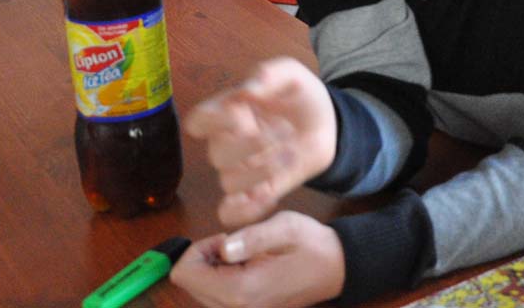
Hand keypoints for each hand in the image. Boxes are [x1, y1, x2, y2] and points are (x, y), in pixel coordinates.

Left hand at [170, 211, 345, 307]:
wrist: (337, 269)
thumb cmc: (312, 245)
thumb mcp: (286, 228)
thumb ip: (251, 237)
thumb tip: (222, 248)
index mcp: (241, 289)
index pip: (186, 273)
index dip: (199, 249)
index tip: (228, 239)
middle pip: (189, 283)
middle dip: (205, 258)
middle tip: (237, 245)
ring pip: (199, 290)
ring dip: (213, 268)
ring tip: (244, 254)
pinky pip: (214, 295)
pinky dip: (221, 277)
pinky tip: (247, 266)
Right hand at [185, 57, 336, 227]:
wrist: (327, 125)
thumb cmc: (301, 96)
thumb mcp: (292, 74)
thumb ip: (270, 74)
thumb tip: (247, 90)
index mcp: (227, 112)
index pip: (199, 122)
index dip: (217, 121)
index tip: (244, 114)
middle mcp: (227, 143)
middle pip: (217, 155)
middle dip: (253, 146)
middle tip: (285, 132)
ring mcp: (240, 170)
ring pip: (228, 182)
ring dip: (262, 171)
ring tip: (291, 154)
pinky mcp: (255, 193)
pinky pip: (231, 212)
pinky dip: (246, 210)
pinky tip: (271, 194)